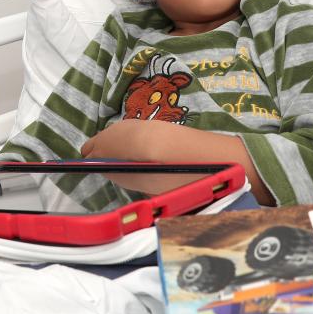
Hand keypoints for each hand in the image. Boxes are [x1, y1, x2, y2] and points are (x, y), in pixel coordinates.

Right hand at [81, 119, 272, 203]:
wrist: (230, 163)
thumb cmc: (193, 181)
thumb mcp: (154, 187)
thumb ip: (127, 176)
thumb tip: (107, 169)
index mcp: (135, 142)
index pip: (102, 146)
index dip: (91, 156)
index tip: (83, 166)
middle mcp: (142, 128)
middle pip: (111, 134)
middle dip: (99, 147)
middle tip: (91, 161)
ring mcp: (156, 126)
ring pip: (124, 131)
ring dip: (112, 143)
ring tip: (108, 158)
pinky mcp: (167, 129)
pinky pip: (136, 130)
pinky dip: (126, 139)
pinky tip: (131, 152)